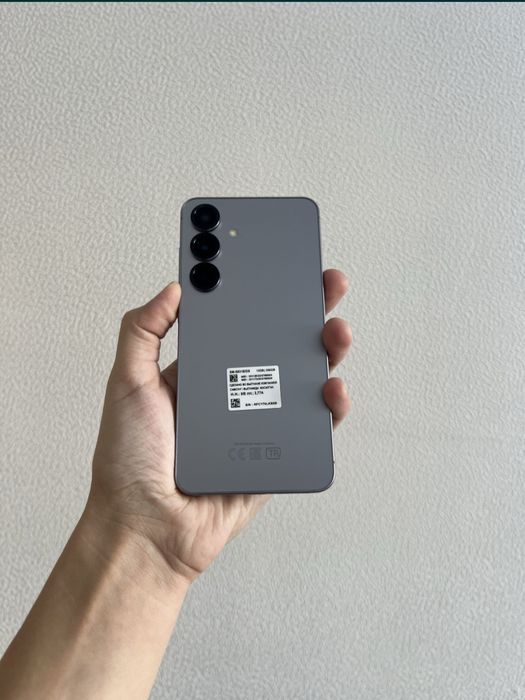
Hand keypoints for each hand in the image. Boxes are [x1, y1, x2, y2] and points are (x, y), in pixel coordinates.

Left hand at [89, 269, 351, 584]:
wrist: (147, 529)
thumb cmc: (129, 463)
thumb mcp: (126, 385)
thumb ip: (142, 332)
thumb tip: (174, 286)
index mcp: (201, 369)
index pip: (237, 320)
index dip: (258, 290)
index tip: (275, 261)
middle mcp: (234, 390)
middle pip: (279, 342)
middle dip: (306, 310)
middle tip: (324, 282)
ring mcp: (259, 421)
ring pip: (303, 378)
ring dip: (326, 350)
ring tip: (334, 330)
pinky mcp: (278, 453)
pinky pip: (313, 426)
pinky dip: (330, 406)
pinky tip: (331, 388)